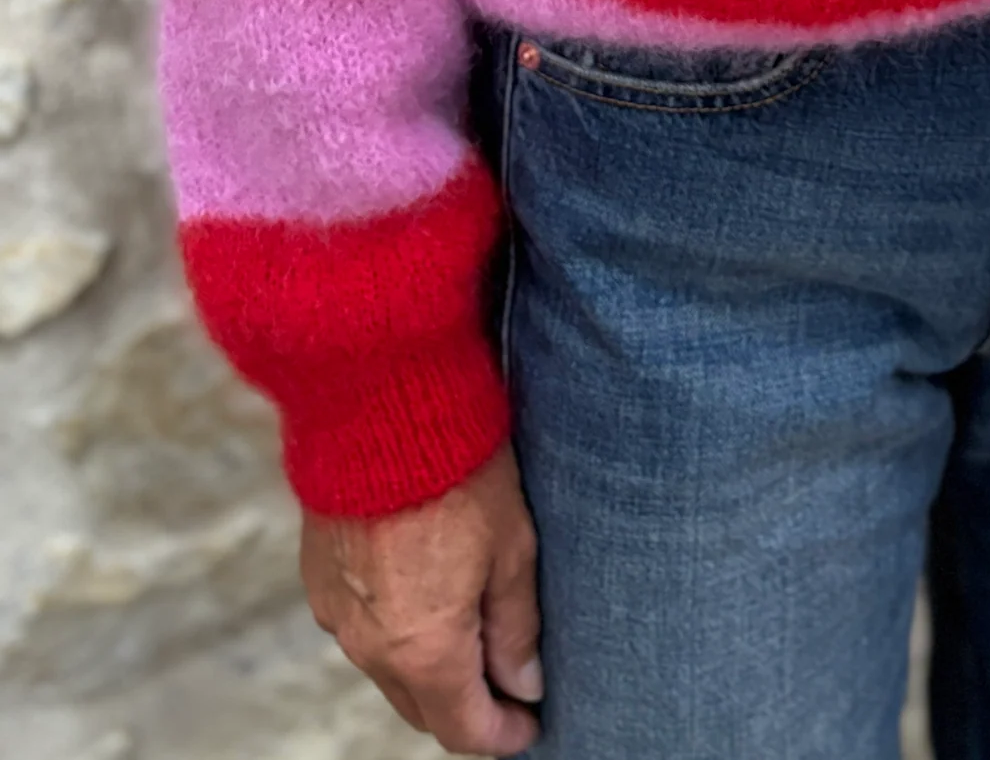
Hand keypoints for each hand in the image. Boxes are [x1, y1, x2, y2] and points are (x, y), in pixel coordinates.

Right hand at [302, 444, 541, 754]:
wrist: (377, 404)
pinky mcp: (318, 579)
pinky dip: (395, 630)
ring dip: (428, 668)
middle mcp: (371, 646)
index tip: (530, 724)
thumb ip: (516, 626)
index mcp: (424, 648)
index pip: (465, 728)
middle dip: (466, 707)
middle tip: (508, 687)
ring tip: (473, 635)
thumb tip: (525, 683)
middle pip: (423, 707)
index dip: (503, 734)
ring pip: (389, 669)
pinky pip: (361, 629)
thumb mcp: (511, 546)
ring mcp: (337, 615)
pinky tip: (425, 595)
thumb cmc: (456, 468)